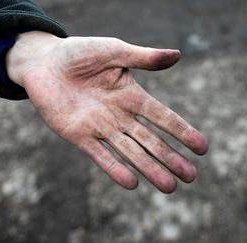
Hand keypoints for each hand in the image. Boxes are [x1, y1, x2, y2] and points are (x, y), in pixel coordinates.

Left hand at [6, 31, 207, 192]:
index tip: (202, 148)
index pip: (162, 117)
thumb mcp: (114, 50)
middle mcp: (119, 116)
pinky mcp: (79, 135)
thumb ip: (143, 58)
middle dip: (170, 158)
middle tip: (190, 177)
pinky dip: (115, 169)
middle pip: (150, 141)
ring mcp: (100, 127)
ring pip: (129, 152)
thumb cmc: (79, 53)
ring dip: (149, 169)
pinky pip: (100, 155)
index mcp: (131, 96)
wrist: (44, 63)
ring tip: (169, 187)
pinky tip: (131, 183)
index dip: (182, 131)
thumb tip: (178, 55)